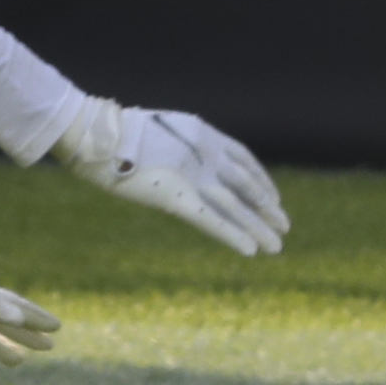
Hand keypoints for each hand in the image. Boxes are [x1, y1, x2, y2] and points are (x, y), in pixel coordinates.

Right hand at [54, 96, 288, 256]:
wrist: (101, 137)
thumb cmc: (122, 135)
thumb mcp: (164, 133)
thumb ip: (183, 147)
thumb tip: (187, 157)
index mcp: (206, 134)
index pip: (244, 160)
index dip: (262, 181)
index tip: (273, 199)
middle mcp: (207, 154)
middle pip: (247, 185)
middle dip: (267, 207)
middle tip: (284, 227)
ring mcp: (194, 175)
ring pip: (236, 206)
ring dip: (258, 227)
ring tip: (276, 247)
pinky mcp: (177, 198)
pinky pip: (212, 220)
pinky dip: (233, 235)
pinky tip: (250, 250)